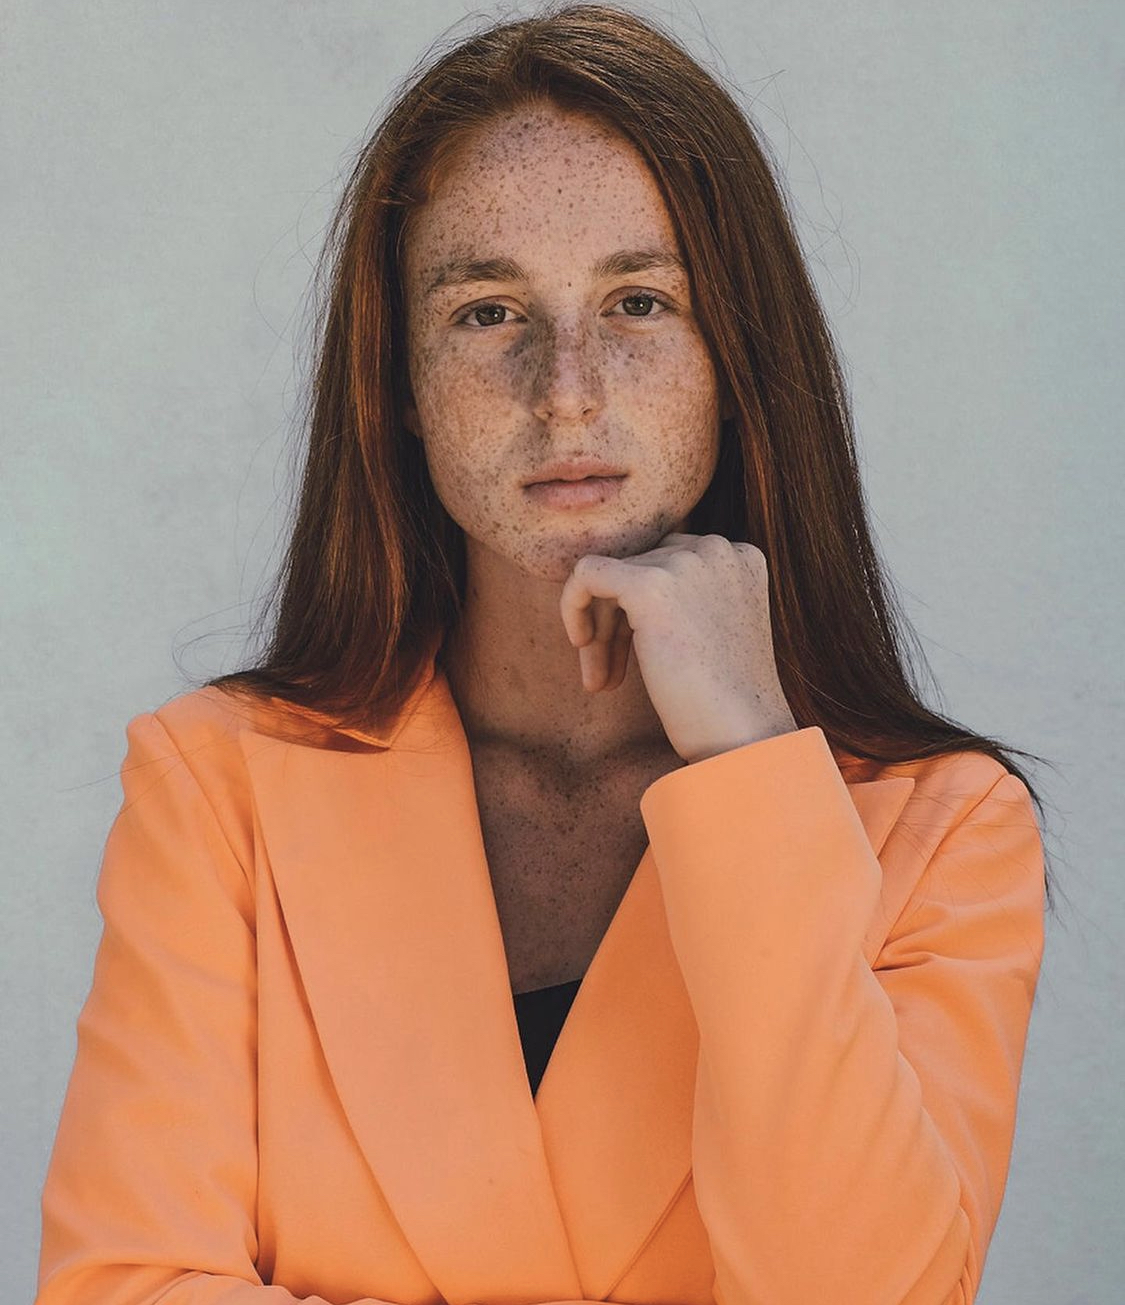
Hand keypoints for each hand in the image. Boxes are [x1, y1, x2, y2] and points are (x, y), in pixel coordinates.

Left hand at [559, 531, 798, 762]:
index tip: (636, 656)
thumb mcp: (713, 632)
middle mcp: (716, 549)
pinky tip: (581, 645)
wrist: (742, 733)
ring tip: (600, 681)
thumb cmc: (726, 701)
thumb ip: (682, 599)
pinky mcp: (650, 584)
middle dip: (616, 623)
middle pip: (638, 568)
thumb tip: (617, 589)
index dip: (641, 608)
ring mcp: (685, 562)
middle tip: (608, 675)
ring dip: (600, 630)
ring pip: (611, 576)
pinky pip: (586, 573)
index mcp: (738, 557)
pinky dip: (572, 605)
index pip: (668, 562)